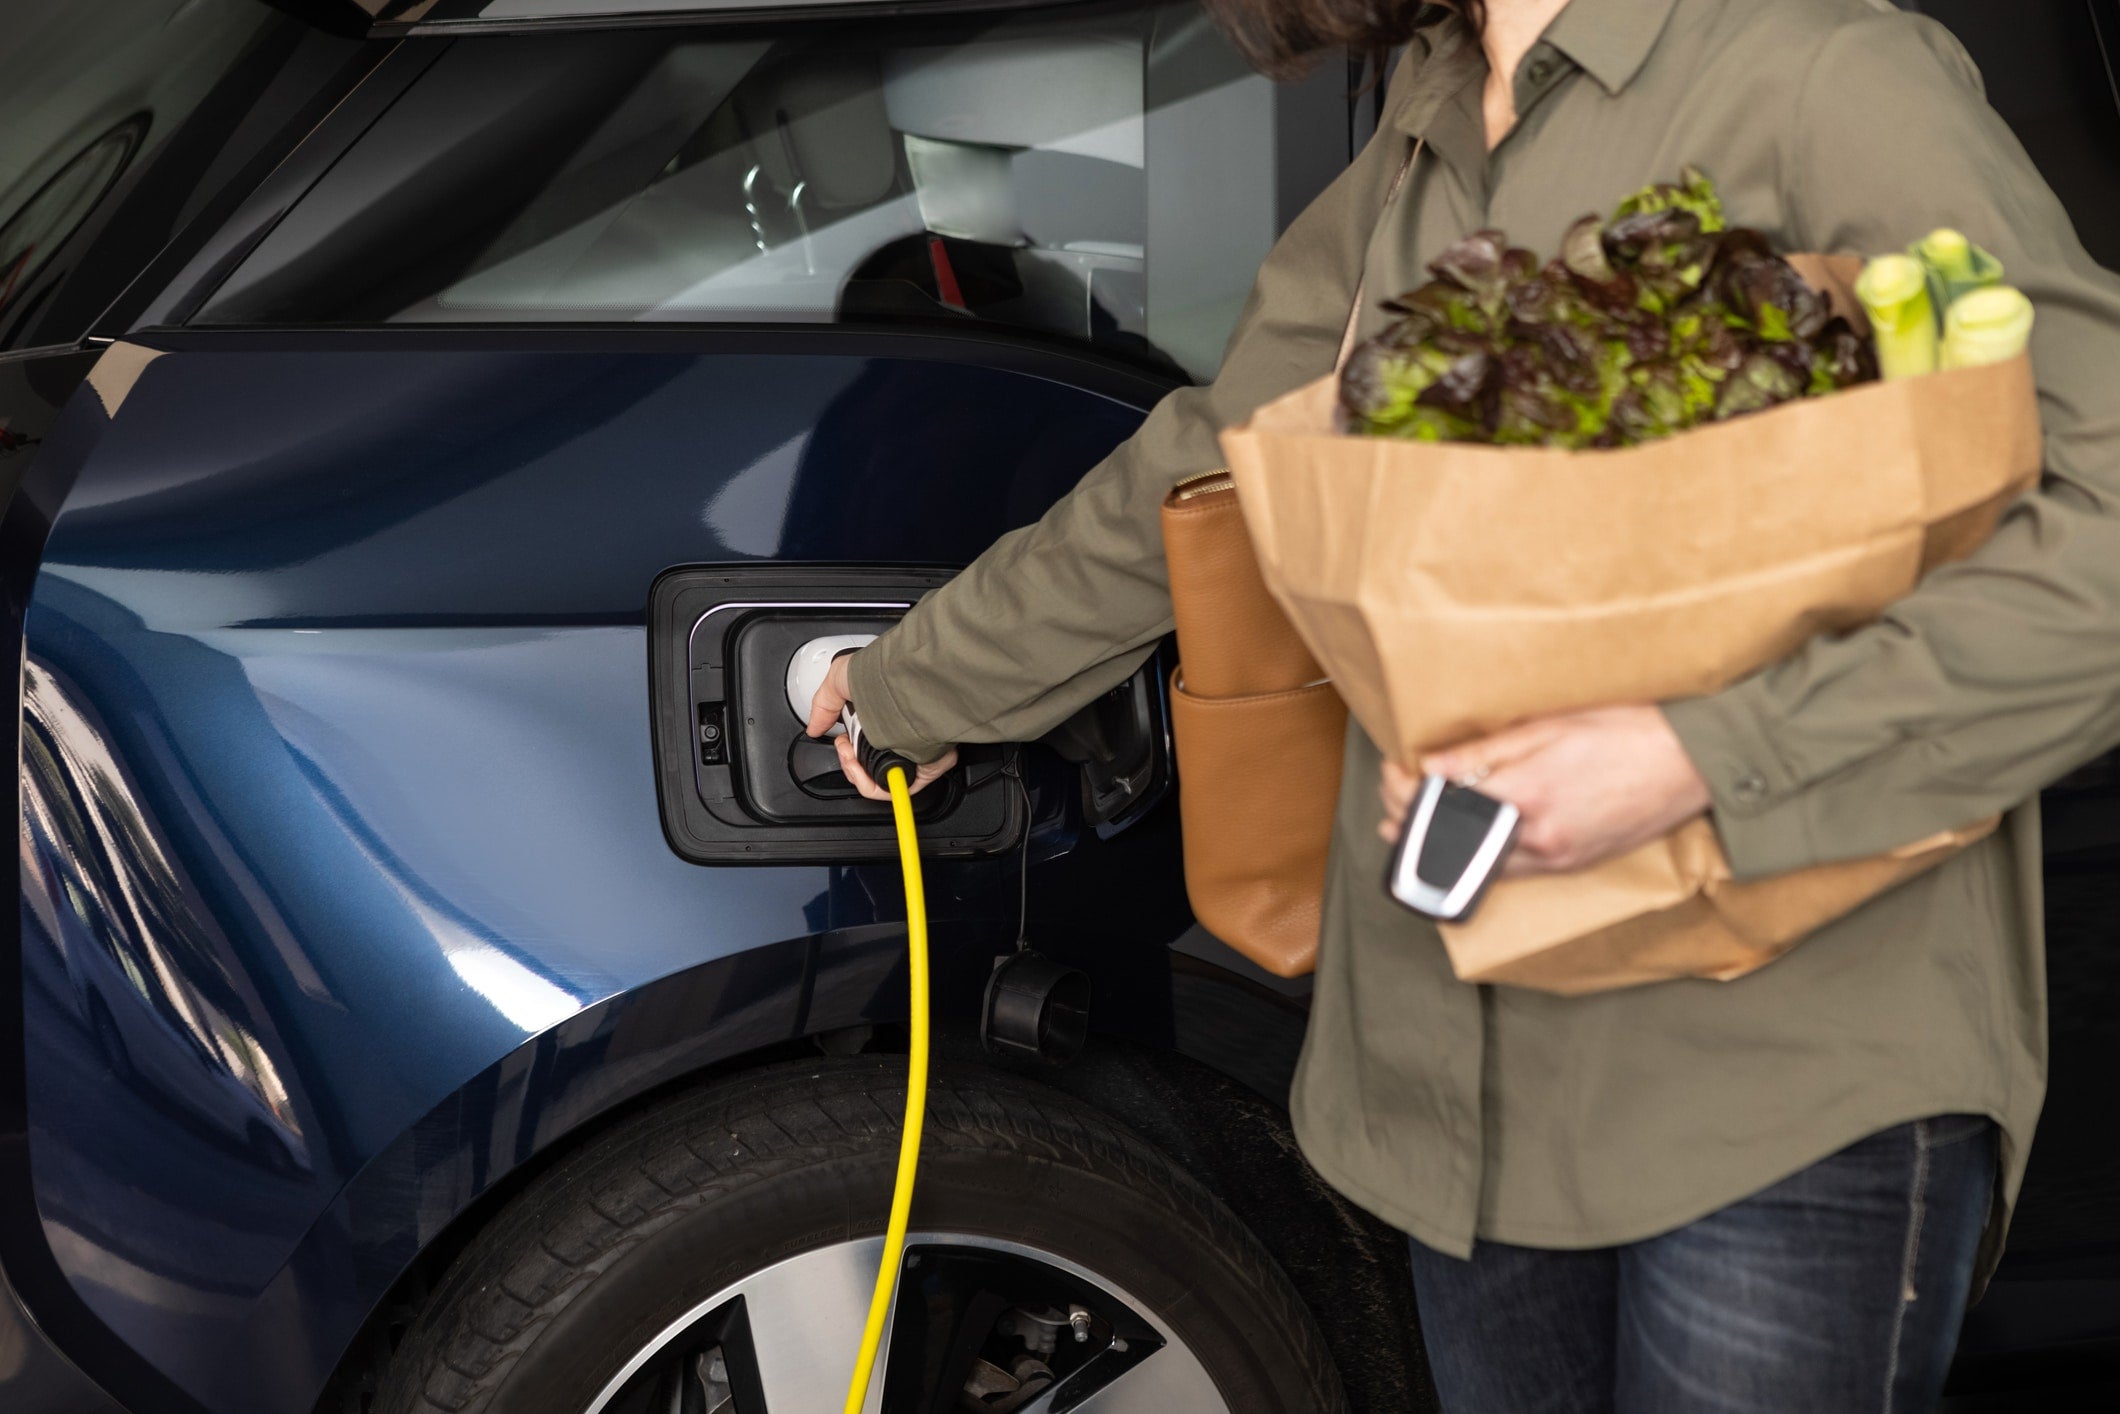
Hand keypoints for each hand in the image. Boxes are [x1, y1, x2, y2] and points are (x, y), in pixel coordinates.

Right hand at [804, 651, 958, 801]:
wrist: (903, 680)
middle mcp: (901, 736)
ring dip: (854, 773)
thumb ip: (823, 705)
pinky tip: (860, 769)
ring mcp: (914, 753)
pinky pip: (894, 788)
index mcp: (886, 718)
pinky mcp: (927, 767)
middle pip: (869, 765)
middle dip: (847, 761)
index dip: (847, 749)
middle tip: (843, 747)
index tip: (840, 740)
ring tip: (848, 756)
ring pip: (878, 780)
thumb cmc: (883, 671)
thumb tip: (814, 728)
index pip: (865, 746)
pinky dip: (871, 785)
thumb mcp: (840, 678)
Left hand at [1377, 706, 1711, 877]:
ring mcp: (1559, 859)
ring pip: (1480, 864)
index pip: (1443, 802)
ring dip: (1441, 845)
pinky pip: (1516, 872)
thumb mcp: (1550, 726)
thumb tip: (1432, 766)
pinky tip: (1469, 843)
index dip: (1406, 790)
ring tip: (1413, 828)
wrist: (1696, 761)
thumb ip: (1486, 751)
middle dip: (1412, 822)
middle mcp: (1540, 837)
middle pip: (1453, 840)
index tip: (1394, 772)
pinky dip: (1483, 858)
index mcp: (1528, 795)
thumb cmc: (1630, 729)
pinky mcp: (1575, 866)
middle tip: (1392, 801)